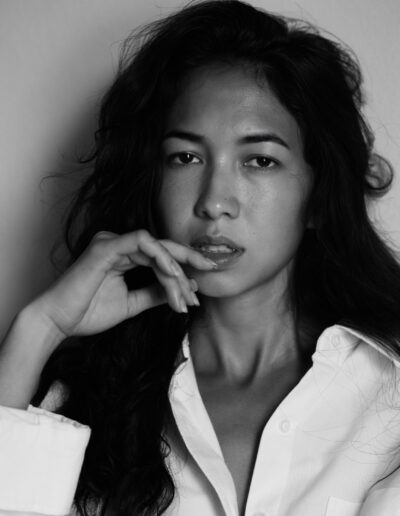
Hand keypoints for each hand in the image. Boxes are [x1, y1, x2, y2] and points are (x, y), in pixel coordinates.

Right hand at [30, 229, 215, 339]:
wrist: (58, 322)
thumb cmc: (88, 312)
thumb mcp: (132, 304)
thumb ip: (155, 293)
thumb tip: (184, 289)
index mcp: (123, 256)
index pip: (161, 256)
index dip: (183, 270)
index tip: (198, 289)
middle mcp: (119, 245)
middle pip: (163, 249)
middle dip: (189, 261)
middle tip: (208, 274)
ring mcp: (111, 242)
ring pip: (157, 248)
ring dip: (175, 271)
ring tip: (186, 293)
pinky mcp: (106, 247)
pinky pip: (141, 243)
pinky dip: (160, 257)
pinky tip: (172, 275)